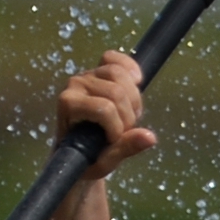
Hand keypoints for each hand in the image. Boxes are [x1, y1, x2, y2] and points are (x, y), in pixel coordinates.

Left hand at [57, 51, 156, 179]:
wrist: (76, 151)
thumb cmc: (85, 159)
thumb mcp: (104, 161)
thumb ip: (124, 149)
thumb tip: (150, 137)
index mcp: (68, 105)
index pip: (105, 109)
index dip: (118, 128)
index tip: (113, 142)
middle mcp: (74, 86)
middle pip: (117, 92)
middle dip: (128, 115)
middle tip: (124, 131)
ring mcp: (85, 76)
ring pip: (120, 75)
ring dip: (133, 99)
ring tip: (128, 115)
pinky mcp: (97, 71)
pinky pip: (115, 58)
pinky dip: (130, 68)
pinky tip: (137, 81)